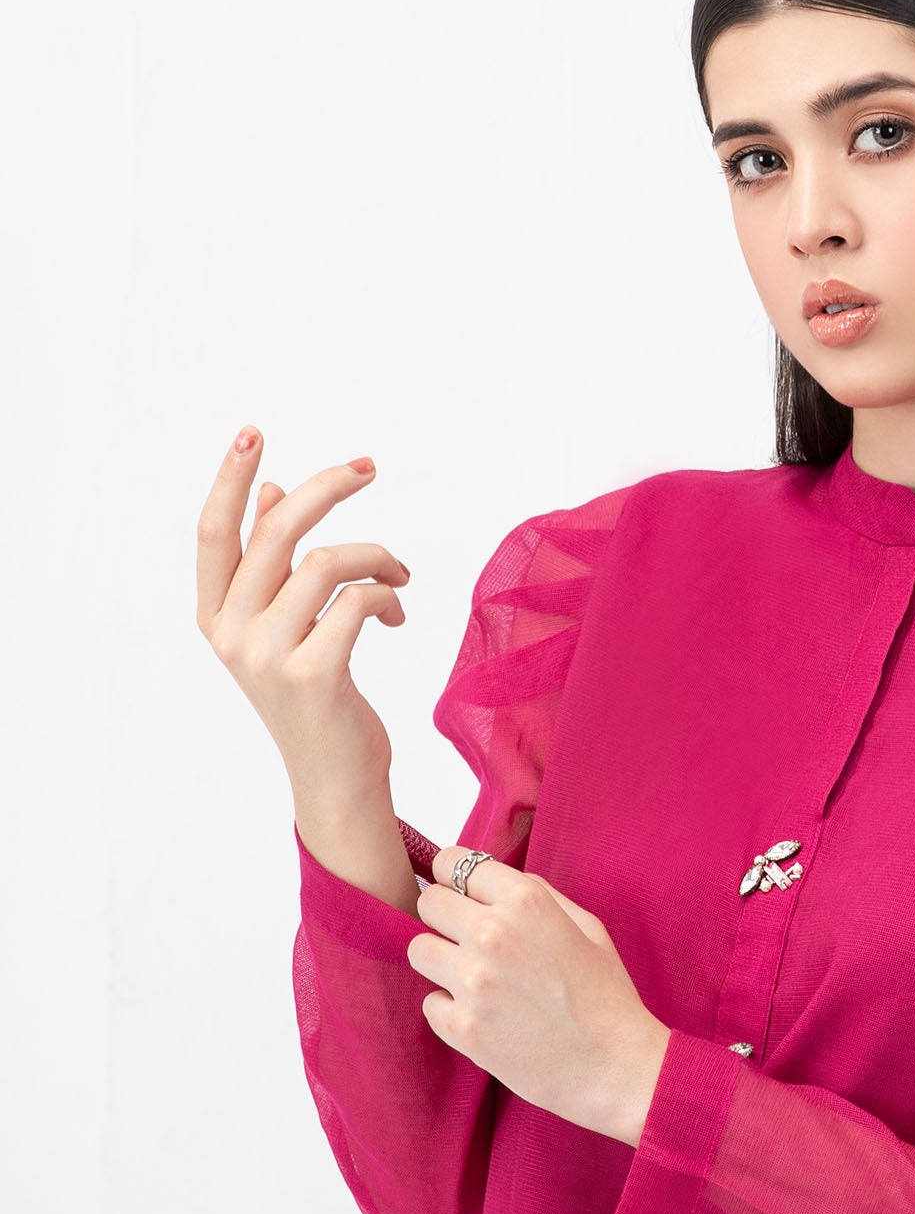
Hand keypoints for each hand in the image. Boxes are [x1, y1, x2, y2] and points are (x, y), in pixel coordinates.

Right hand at [196, 425, 410, 806]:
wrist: (336, 781)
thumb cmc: (316, 699)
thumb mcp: (285, 629)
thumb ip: (272, 566)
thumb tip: (270, 491)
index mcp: (215, 618)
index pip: (214, 533)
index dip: (229, 478)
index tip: (254, 432)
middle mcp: (232, 635)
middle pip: (276, 531)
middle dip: (326, 488)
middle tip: (368, 466)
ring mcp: (268, 657)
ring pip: (328, 562)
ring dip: (377, 555)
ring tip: (401, 573)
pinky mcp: (313, 676)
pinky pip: (358, 601)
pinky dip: (388, 596)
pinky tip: (396, 615)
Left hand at [408, 845, 672, 1145]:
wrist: (614, 1068)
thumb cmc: (607, 997)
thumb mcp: (589, 929)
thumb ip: (540, 896)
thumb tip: (498, 881)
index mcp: (526, 902)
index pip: (455, 863)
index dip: (455, 877)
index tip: (460, 892)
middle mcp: (493, 934)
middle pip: (428, 901)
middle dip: (443, 915)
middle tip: (466, 937)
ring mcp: (473, 982)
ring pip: (419, 950)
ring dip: (441, 960)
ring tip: (473, 979)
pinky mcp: (461, 1026)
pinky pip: (430, 1003)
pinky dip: (450, 1009)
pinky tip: (484, 1017)